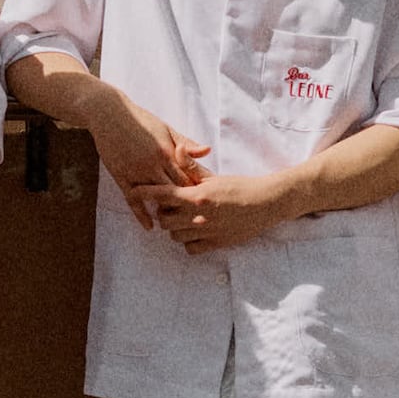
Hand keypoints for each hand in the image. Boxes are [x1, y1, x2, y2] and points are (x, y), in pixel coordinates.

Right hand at [73, 89, 199, 218]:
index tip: (207, 202)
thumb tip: (208, 151)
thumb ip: (186, 143)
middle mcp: (153, 164)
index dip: (198, 190)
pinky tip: (149, 226)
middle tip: (199, 219)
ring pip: (156, 197)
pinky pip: (133, 199)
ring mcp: (136, 171)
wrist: (109, 114)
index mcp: (167, 151)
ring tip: (178, 225)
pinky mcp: (121, 175)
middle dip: (187, 204)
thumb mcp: (165, 129)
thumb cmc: (140, 119)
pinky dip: (142, 214)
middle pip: (175, 190)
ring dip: (167, 211)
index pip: (188, 176)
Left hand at [147, 161, 300, 256]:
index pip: (161, 195)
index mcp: (196, 196)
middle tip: (172, 205)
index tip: (133, 191)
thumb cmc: (239, 187)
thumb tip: (177, 149)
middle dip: (164, 212)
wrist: (265, 204)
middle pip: (164, 219)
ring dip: (176, 227)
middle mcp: (198, 216)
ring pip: (175, 236)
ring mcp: (205, 232)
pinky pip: (190, 248)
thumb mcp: (214, 176)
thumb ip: (192, 168)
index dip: (144, 193)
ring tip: (185, 218)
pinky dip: (189, 242)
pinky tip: (195, 231)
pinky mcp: (215, 244)